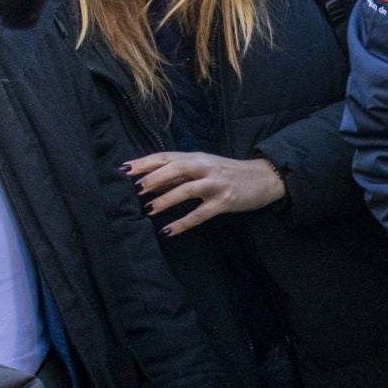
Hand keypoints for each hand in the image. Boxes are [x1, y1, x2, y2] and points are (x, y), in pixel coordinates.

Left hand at [127, 152, 284, 235]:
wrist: (264, 179)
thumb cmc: (229, 173)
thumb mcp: (203, 168)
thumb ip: (178, 175)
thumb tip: (148, 184)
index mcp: (197, 157)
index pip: (166, 156)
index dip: (144, 162)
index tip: (123, 169)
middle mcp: (205, 167)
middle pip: (175, 168)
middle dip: (153, 178)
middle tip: (135, 189)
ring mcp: (216, 184)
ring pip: (186, 189)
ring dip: (165, 200)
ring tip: (147, 210)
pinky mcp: (225, 201)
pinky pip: (200, 213)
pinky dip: (183, 222)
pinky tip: (168, 230)